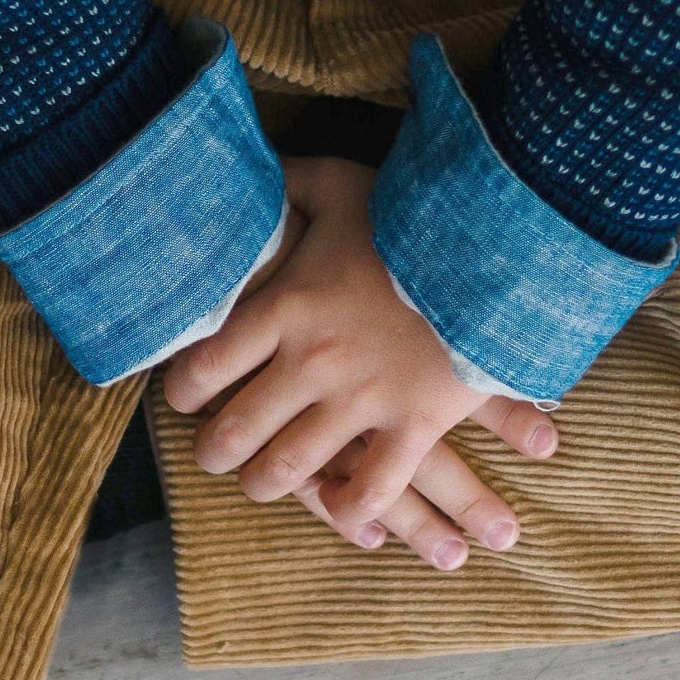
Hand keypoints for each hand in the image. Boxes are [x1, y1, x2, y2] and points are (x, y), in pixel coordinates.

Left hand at [161, 154, 559, 566]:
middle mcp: (312, 361)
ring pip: (291, 467)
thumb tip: (248, 169)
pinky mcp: (415, 424)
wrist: (496, 244)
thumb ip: (288, 183)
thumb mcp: (341, 185)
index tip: (183, 397)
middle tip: (211, 455)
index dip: (184, 389)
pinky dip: (351, 508)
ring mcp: (362, 399)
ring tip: (257, 484)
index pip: (206, 365)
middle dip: (215, 450)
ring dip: (266, 483)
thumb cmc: (412, 214)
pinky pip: (373, 488)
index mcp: (286, 305)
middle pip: (238, 428)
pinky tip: (340, 509)